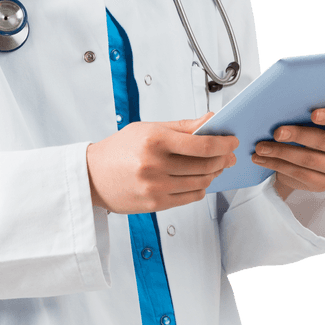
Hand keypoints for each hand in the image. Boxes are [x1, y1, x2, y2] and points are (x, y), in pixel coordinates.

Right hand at [86, 113, 237, 213]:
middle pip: (205, 164)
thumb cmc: (119, 149)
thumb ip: (182, 126)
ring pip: (201, 182)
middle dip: (223, 159)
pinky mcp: (155, 204)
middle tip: (228, 155)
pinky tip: (199, 180)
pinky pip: (190, 197)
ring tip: (215, 166)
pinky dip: (200, 188)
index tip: (231, 141)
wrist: (92, 176)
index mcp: (154, 141)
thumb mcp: (148, 128)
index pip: (202, 144)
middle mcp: (155, 165)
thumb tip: (210, 120)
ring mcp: (155, 187)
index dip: (223, 143)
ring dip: (214, 174)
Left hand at [252, 107, 324, 198]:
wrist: (309, 162)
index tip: (313, 114)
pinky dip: (277, 165)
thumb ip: (305, 115)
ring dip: (280, 152)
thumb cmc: (310, 132)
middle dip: (298, 135)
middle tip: (277, 132)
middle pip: (324, 141)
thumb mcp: (312, 122)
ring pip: (308, 160)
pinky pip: (299, 174)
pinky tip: (262, 159)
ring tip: (261, 148)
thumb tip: (280, 109)